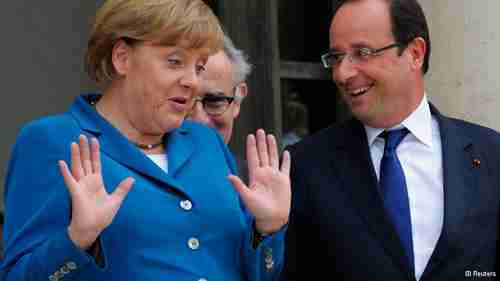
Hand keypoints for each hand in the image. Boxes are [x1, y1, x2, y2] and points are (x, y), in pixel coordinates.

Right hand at [58, 135, 134, 249]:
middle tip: (82, 135)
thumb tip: (132, 179)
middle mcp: (87, 182)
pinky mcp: (75, 193)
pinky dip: (65, 172)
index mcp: (96, 182)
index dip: (95, 152)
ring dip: (75, 155)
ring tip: (73, 143)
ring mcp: (80, 186)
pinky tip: (61, 162)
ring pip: (77, 167)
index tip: (94, 140)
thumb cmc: (101, 216)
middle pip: (85, 162)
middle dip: (84, 149)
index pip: (95, 163)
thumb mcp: (116, 200)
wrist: (93, 229)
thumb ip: (122, 189)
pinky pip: (69, 180)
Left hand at [228, 129, 290, 234]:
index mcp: (255, 176)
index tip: (250, 136)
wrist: (272, 219)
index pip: (253, 157)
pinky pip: (285, 167)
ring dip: (272, 147)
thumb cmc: (258, 210)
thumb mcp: (247, 197)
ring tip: (270, 136)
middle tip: (259, 130)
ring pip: (273, 157)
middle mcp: (265, 174)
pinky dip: (286, 160)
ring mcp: (275, 176)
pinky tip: (285, 152)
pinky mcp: (284, 181)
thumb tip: (228, 176)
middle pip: (263, 154)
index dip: (251, 147)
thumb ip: (239, 186)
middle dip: (261, 142)